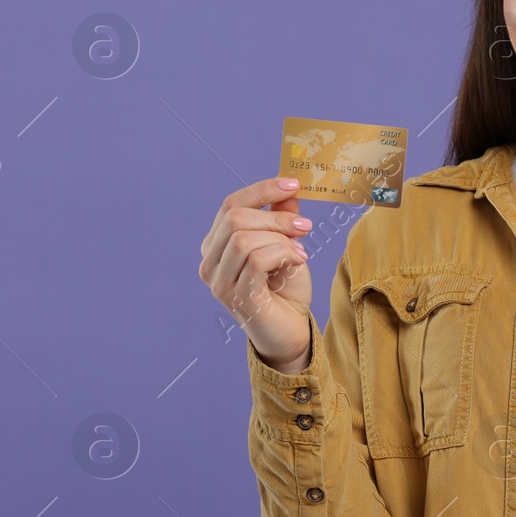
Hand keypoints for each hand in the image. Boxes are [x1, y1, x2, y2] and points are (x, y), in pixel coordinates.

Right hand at [199, 176, 314, 371]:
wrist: (291, 332)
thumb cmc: (285, 289)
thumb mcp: (285, 244)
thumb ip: (281, 217)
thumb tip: (289, 189)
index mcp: (216, 246)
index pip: (230, 205)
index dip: (262, 190)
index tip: (293, 184)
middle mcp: (210, 263)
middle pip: (235, 218)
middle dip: (275, 217)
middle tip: (305, 227)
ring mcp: (220, 282)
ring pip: (244, 238)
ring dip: (280, 238)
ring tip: (301, 251)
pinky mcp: (237, 297)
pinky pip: (257, 259)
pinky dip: (282, 253)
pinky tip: (298, 261)